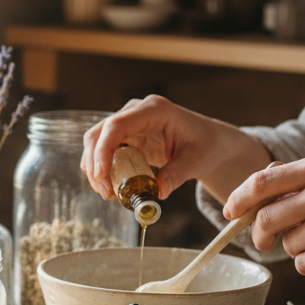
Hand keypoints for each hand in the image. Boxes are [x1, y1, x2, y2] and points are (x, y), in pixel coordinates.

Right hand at [81, 94, 267, 202]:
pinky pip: (103, 149)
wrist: (209, 140)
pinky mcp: (125, 135)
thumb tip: (158, 192)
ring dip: (95, 168)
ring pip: (96, 141)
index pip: (117, 125)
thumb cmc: (205, 145)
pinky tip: (111, 186)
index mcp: (155, 110)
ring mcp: (128, 122)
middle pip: (100, 133)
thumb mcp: (196, 161)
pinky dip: (102, 168)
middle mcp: (136, 111)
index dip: (103, 150)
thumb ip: (176, 175)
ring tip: (109, 194)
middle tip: (106, 193)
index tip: (102, 176)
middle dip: (96, 164)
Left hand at [222, 155, 304, 276]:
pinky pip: (303, 264)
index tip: (229, 212)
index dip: (238, 199)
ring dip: (298, 248)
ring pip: (286, 245)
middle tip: (263, 242)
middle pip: (265, 219)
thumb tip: (254, 187)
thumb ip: (298, 181)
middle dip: (258, 235)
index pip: (261, 183)